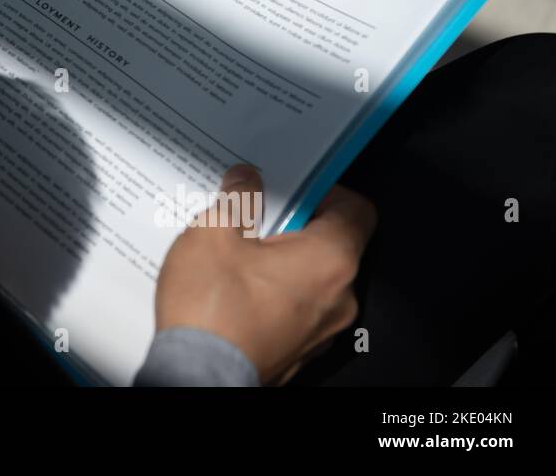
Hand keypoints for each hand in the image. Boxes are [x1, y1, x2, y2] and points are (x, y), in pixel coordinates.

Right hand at [154, 164, 376, 384]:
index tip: (293, 186)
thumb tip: (246, 180)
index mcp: (330, 260)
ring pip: (312, 278)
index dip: (326, 190)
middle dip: (292, 225)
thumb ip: (237, 199)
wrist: (198, 376)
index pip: (356, 210)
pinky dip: (274, 292)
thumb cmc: (212, 308)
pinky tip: (234, 288)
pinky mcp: (301, 350)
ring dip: (281, 261)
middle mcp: (340, 297)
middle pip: (331, 243)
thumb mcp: (213, 233)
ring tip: (235, 255)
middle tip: (252, 218)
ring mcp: (323, 330)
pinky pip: (297, 307)